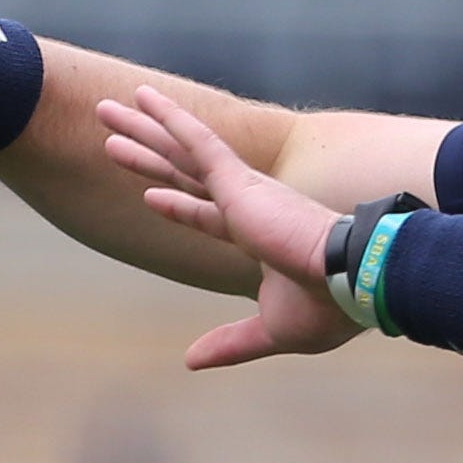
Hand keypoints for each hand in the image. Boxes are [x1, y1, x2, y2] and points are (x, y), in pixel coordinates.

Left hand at [98, 85, 360, 368]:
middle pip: (184, 174)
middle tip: (114, 131)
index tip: (151, 195)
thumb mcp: (271, 330)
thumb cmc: (330, 309)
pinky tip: (146, 101)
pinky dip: (171, 120)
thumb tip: (190, 360)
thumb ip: (231, 343)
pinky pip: (198, 143)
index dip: (178, 206)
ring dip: (144, 129)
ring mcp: (244, 191)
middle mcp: (248, 205)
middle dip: (149, 153)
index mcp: (259, 235)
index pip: (207, 215)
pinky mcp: (241, 183)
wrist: (355, 284)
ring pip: (181, 152)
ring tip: (106, 110)